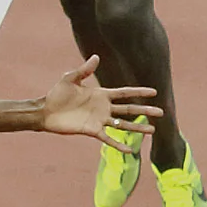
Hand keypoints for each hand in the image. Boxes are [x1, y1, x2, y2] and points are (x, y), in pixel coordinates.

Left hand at [39, 58, 155, 147]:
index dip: (139, 91)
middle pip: (129, 109)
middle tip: (161, 113)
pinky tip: (130, 149)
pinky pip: (108, 138)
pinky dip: (119, 144)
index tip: (154, 91)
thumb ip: (84, 70)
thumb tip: (96, 56)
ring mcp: (99, 120)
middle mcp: (103, 108)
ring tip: (153, 130)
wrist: (45, 111)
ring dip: (137, 127)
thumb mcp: (70, 79)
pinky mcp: (92, 131)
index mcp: (101, 94)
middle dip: (145, 110)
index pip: (124, 93)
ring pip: (123, 124)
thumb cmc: (57, 94)